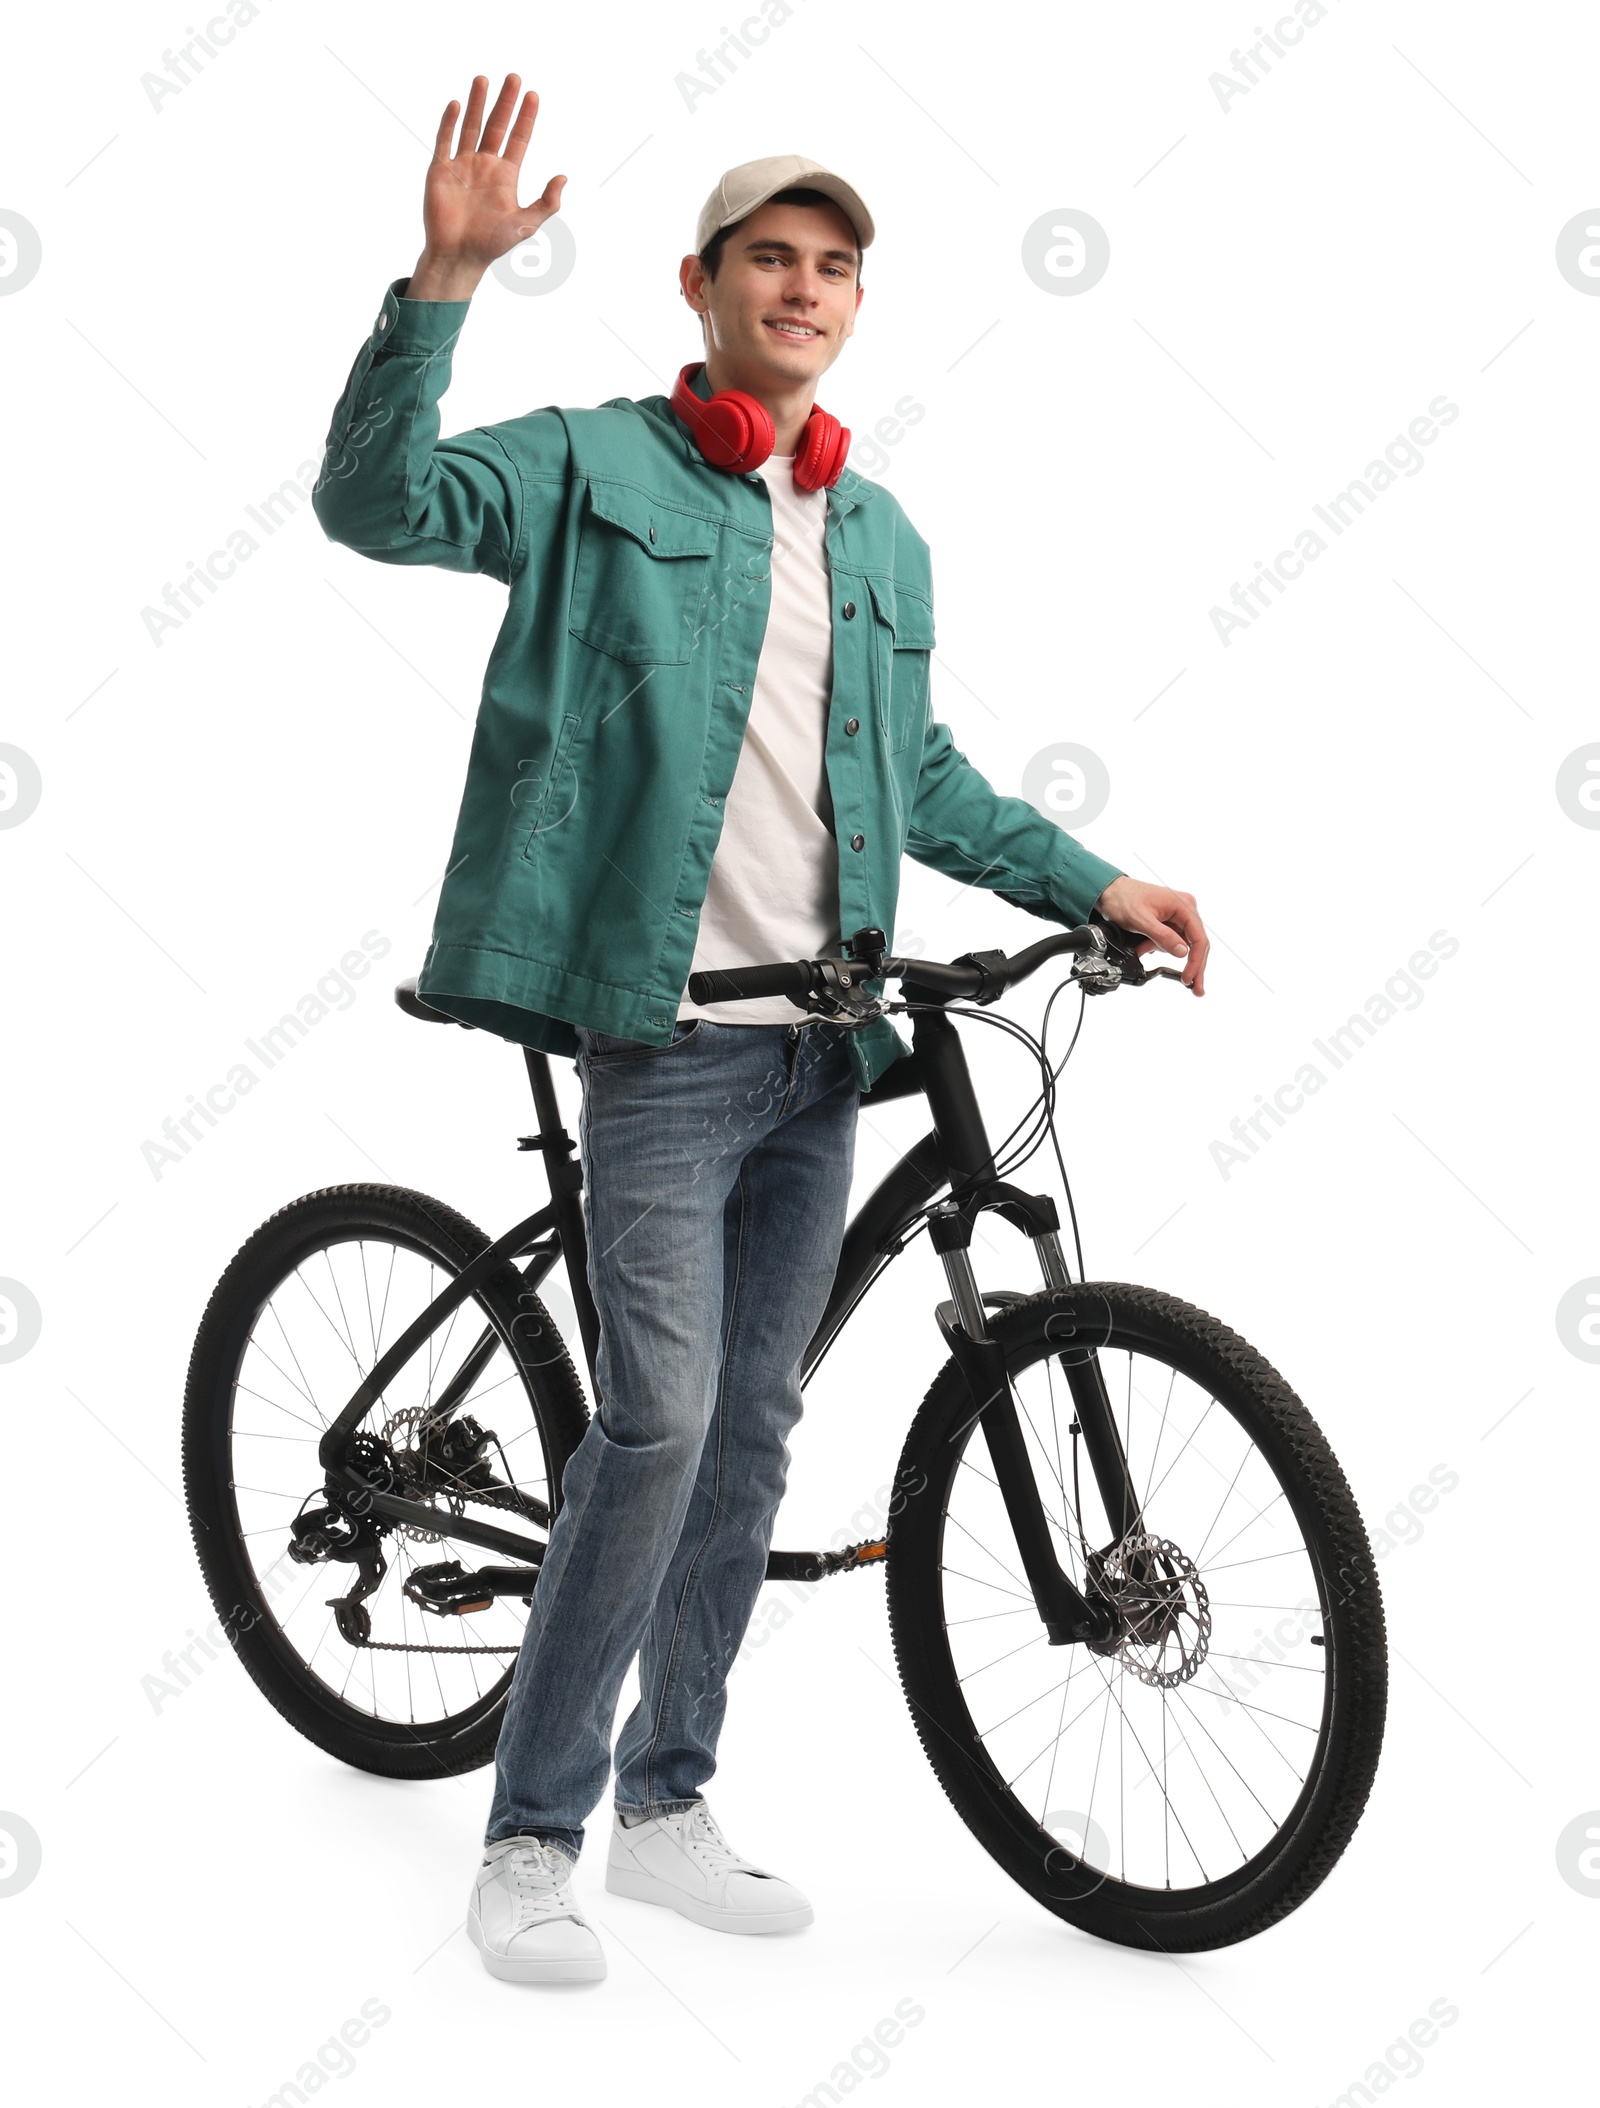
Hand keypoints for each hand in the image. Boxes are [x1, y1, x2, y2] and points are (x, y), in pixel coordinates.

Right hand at [409, 74, 565, 299]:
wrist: (459, 257)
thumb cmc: (493, 244)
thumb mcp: (526, 224)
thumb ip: (547, 203)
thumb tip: (564, 177)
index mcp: (506, 175)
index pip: (519, 138)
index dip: (526, 117)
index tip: (533, 95)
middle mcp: (485, 164)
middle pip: (497, 125)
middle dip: (505, 102)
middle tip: (513, 77)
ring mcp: (462, 164)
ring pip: (471, 126)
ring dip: (478, 103)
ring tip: (484, 79)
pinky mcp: (441, 170)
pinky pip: (445, 140)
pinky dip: (450, 123)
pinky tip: (458, 105)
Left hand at [1094, 876, 1208, 996]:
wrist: (1108, 891)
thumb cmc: (1123, 899)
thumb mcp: (1141, 921)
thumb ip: (1162, 937)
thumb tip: (1182, 952)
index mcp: (1183, 905)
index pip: (1199, 938)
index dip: (1196, 962)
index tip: (1189, 977)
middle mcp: (1185, 909)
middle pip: (1196, 944)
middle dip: (1192, 966)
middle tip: (1194, 988)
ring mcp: (1178, 915)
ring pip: (1181, 944)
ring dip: (1164, 952)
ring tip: (1144, 950)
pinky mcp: (1169, 920)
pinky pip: (1169, 940)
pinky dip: (1157, 947)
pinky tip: (1144, 947)